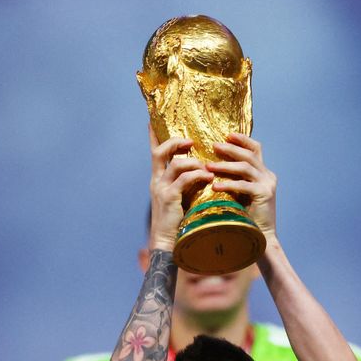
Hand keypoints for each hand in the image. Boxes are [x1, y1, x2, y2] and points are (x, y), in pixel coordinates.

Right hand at [149, 125, 210, 251]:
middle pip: (160, 151)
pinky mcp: (169, 198)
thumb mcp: (181, 196)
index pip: (155, 152)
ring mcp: (161, 188)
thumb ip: (187, 181)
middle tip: (191, 142)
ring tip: (206, 168)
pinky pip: (184, 179)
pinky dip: (198, 175)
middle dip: (176, 142)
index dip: (153, 135)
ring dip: (193, 162)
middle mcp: (156, 180)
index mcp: (158, 178)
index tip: (152, 119)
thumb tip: (202, 168)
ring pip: (175, 163)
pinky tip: (208, 178)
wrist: (168, 241)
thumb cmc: (178, 220)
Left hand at [208, 133, 276, 241]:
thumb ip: (235, 179)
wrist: (261, 238)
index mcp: (263, 173)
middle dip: (230, 149)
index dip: (242, 139)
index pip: (255, 148)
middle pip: (249, 154)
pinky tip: (215, 186)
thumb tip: (214, 166)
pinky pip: (243, 185)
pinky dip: (228, 184)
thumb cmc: (247, 217)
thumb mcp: (241, 193)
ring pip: (245, 167)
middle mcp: (268, 175)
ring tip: (208, 166)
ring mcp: (267, 185)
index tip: (227, 135)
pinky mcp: (264, 195)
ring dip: (225, 165)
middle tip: (213, 146)